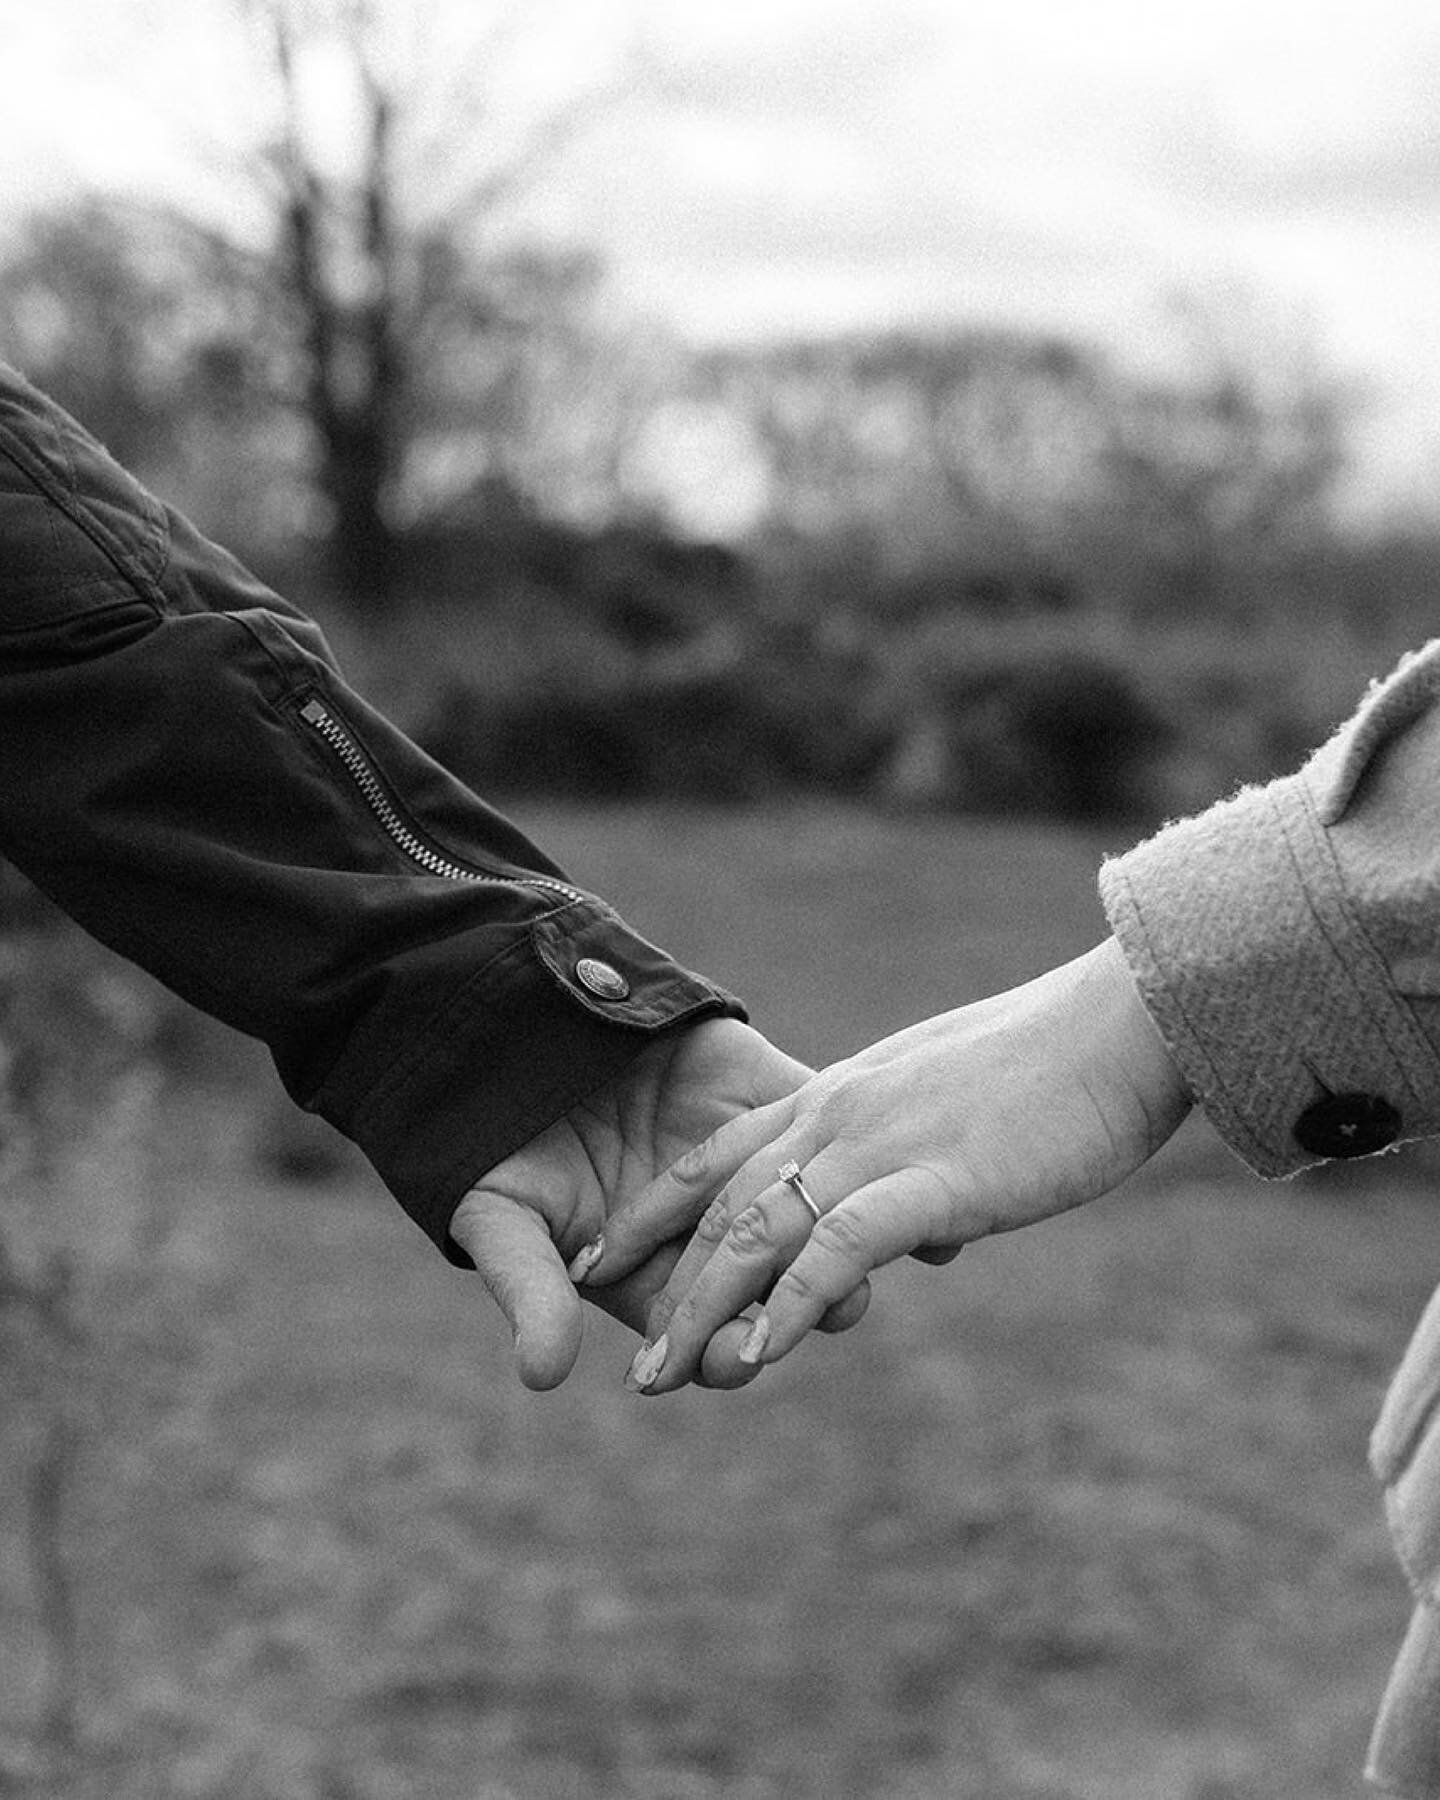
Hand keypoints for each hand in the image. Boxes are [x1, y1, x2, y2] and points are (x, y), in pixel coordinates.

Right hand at [445, 1017, 868, 1389]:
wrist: (511, 1031)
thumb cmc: (493, 1142)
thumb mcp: (502, 1219)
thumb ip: (529, 1290)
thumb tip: (540, 1374)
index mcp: (656, 1276)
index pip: (712, 1337)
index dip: (731, 1355)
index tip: (739, 1360)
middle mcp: (714, 1231)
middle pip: (782, 1288)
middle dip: (811, 1304)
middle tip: (836, 1309)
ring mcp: (746, 1161)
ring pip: (819, 1211)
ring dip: (855, 1233)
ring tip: (876, 1250)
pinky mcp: (767, 1091)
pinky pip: (827, 1122)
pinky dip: (864, 1142)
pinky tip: (897, 1164)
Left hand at [584, 939, 1190, 1392]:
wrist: (1126, 1019)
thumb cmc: (1059, 1065)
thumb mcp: (960, 1110)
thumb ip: (920, 1163)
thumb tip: (923, 1230)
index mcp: (840, 1096)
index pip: (719, 1157)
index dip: (656, 1212)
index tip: (606, 1260)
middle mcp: (837, 1115)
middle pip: (719, 1204)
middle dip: (661, 1282)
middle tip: (626, 1359)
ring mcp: (878, 1143)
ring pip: (759, 1229)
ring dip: (704, 1310)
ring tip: (660, 1378)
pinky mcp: (932, 1178)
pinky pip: (839, 1247)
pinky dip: (791, 1305)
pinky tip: (758, 1356)